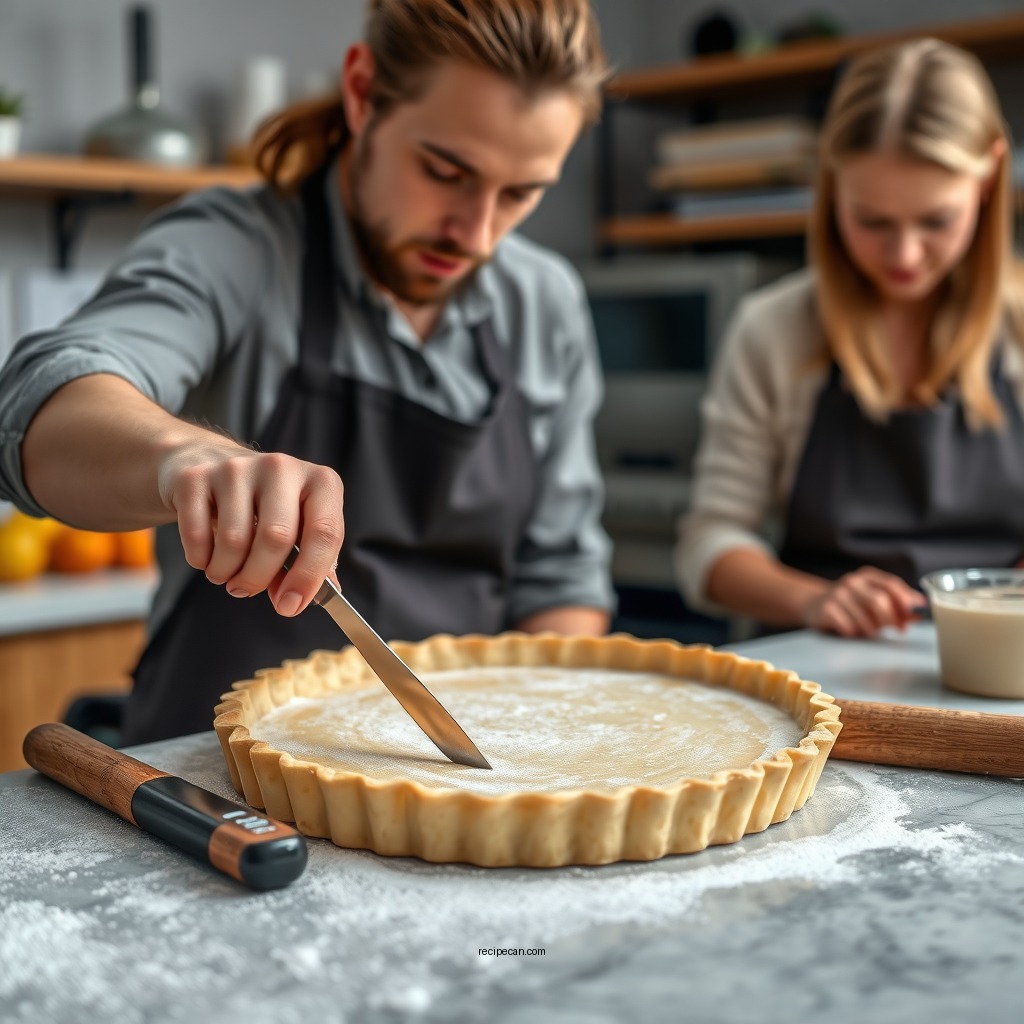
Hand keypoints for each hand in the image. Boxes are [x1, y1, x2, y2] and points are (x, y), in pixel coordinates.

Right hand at [158, 438, 344, 616]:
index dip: (308, 577)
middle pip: (276, 538)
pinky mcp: (196, 477)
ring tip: (226, 573)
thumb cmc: (264, 505)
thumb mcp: (299, 525)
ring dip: (227, 572)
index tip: (290, 606)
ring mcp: (237, 469)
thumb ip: (309, 562)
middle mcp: (281, 468)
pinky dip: (200, 559)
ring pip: (235, 541)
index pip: (325, 533)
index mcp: (320, 482)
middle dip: (259, 578)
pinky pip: (196, 535)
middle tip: (246, 590)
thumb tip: (299, 600)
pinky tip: (206, 557)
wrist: (208, 463)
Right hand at [799, 566, 924, 637]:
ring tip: (869, 629)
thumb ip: (897, 603)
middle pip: (879, 601)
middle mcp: (852, 581)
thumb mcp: (874, 597)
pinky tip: (851, 630)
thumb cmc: (853, 604)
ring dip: (871, 630)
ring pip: (865, 619)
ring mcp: (837, 594)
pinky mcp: (826, 609)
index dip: (905, 602)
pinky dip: (854, 633)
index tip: (913, 617)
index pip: (891, 585)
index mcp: (867, 576)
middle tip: (897, 630)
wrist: (815, 603)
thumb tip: (921, 609)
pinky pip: (848, 627)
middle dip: (891, 620)